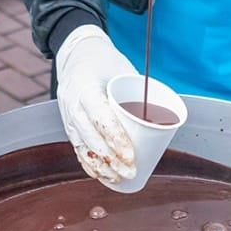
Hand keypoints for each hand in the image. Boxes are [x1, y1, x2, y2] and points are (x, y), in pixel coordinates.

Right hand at [55, 25, 138, 185]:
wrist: (76, 52)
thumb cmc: (104, 59)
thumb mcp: (123, 68)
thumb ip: (137, 93)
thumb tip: (163, 118)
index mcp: (86, 86)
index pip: (101, 119)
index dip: (116, 140)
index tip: (132, 156)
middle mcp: (72, 102)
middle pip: (90, 138)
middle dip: (111, 160)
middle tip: (131, 172)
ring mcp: (67, 114)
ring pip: (82, 146)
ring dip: (100, 166)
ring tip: (119, 178)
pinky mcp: (67, 122)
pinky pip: (76, 146)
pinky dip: (88, 163)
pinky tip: (101, 175)